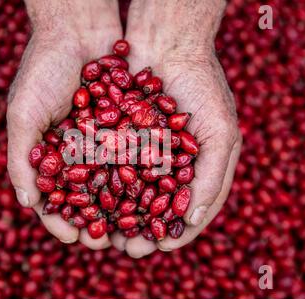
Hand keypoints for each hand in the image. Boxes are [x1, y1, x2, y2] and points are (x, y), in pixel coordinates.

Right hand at [7, 0, 121, 248]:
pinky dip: (144, 175)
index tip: (71, 237)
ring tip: (134, 228)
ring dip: (124, 207)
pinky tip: (154, 194)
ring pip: (116, 181)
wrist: (77, 28)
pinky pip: (137, 154)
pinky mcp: (127, 125)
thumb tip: (27, 202)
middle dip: (98, 221)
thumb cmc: (42, 69)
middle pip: (88, 196)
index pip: (54, 197)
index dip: (61, 219)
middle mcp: (78, 151)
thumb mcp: (23, 113)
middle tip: (109, 244)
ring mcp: (103, 140)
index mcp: (50, 153)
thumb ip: (21, 158)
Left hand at [111, 0, 242, 257]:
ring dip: (112, 215)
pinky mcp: (116, 138)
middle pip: (148, 208)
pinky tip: (83, 200)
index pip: (183, 211)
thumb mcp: (220, 133)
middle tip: (123, 246)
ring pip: (122, 193)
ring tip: (99, 232)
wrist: (168, 45)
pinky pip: (103, 166)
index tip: (156, 247)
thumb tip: (194, 220)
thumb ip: (213, 177)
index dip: (171, 232)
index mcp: (194, 171)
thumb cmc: (203, 87)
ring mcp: (139, 153)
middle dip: (136, 229)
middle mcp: (164, 166)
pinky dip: (95, 184)